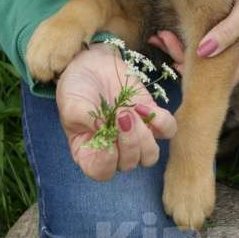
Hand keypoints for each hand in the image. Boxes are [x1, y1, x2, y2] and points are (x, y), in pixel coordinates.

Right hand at [55, 43, 176, 180]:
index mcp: (90, 154)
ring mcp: (135, 137)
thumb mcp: (70, 104)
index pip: (102, 171)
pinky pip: (168, 131)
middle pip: (130, 163)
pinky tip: (143, 106)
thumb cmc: (76, 89)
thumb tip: (103, 128)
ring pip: (150, 154)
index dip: (106, 158)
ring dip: (143, 135)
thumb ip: (84, 119)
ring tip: (131, 111)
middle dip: (128, 141)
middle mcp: (115, 151)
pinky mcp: (151, 119)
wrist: (92, 65)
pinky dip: (161, 121)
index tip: (103, 132)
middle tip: (120, 114)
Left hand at [148, 0, 238, 83]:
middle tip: (160, 41)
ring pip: (202, 48)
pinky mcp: (223, 21)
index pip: (223, 75)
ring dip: (181, 44)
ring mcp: (231, 34)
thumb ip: (226, 33)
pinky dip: (186, 31)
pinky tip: (170, 28)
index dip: (199, 76)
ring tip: (159, 35)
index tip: (175, 65)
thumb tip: (202, 53)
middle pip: (208, 64)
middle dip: (182, 57)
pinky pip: (202, 33)